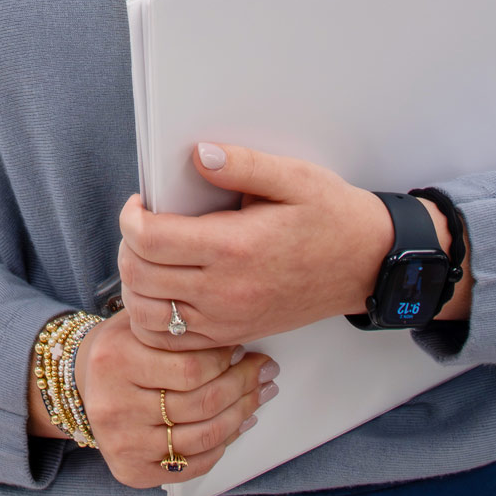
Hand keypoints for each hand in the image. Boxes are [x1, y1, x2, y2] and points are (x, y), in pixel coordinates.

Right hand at [72, 314, 273, 488]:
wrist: (84, 385)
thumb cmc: (121, 349)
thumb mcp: (138, 323)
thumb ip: (177, 323)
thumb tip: (237, 330)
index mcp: (114, 360)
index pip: (190, 367)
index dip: (226, 359)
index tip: (243, 349)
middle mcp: (114, 406)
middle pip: (201, 403)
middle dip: (242, 385)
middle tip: (262, 370)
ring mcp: (124, 442)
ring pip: (203, 435)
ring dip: (241, 414)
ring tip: (257, 395)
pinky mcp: (132, 470)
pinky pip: (192, 464)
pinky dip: (223, 445)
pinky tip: (237, 424)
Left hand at [118, 142, 468, 349]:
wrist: (367, 265)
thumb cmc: (332, 218)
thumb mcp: (295, 177)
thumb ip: (242, 163)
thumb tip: (198, 155)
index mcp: (234, 247)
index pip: (149, 239)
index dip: (131, 216)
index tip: (140, 203)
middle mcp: (225, 290)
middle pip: (138, 276)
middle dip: (128, 246)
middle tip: (143, 225)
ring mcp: (227, 319)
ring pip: (147, 314)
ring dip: (135, 285)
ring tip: (151, 257)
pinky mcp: (232, 334)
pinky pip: (172, 340)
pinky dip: (155, 318)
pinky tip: (166, 290)